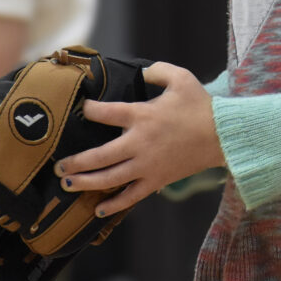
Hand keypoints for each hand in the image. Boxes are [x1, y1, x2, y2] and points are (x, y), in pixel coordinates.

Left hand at [54, 62, 224, 216]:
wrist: (222, 135)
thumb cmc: (201, 105)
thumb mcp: (181, 78)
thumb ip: (157, 71)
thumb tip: (140, 71)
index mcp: (142, 115)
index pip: (106, 112)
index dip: (90, 110)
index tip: (82, 109)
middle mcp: (139, 142)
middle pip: (98, 156)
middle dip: (75, 162)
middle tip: (59, 165)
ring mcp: (146, 165)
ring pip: (108, 179)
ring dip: (85, 183)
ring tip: (68, 184)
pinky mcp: (156, 180)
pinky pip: (130, 196)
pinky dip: (113, 204)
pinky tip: (99, 209)